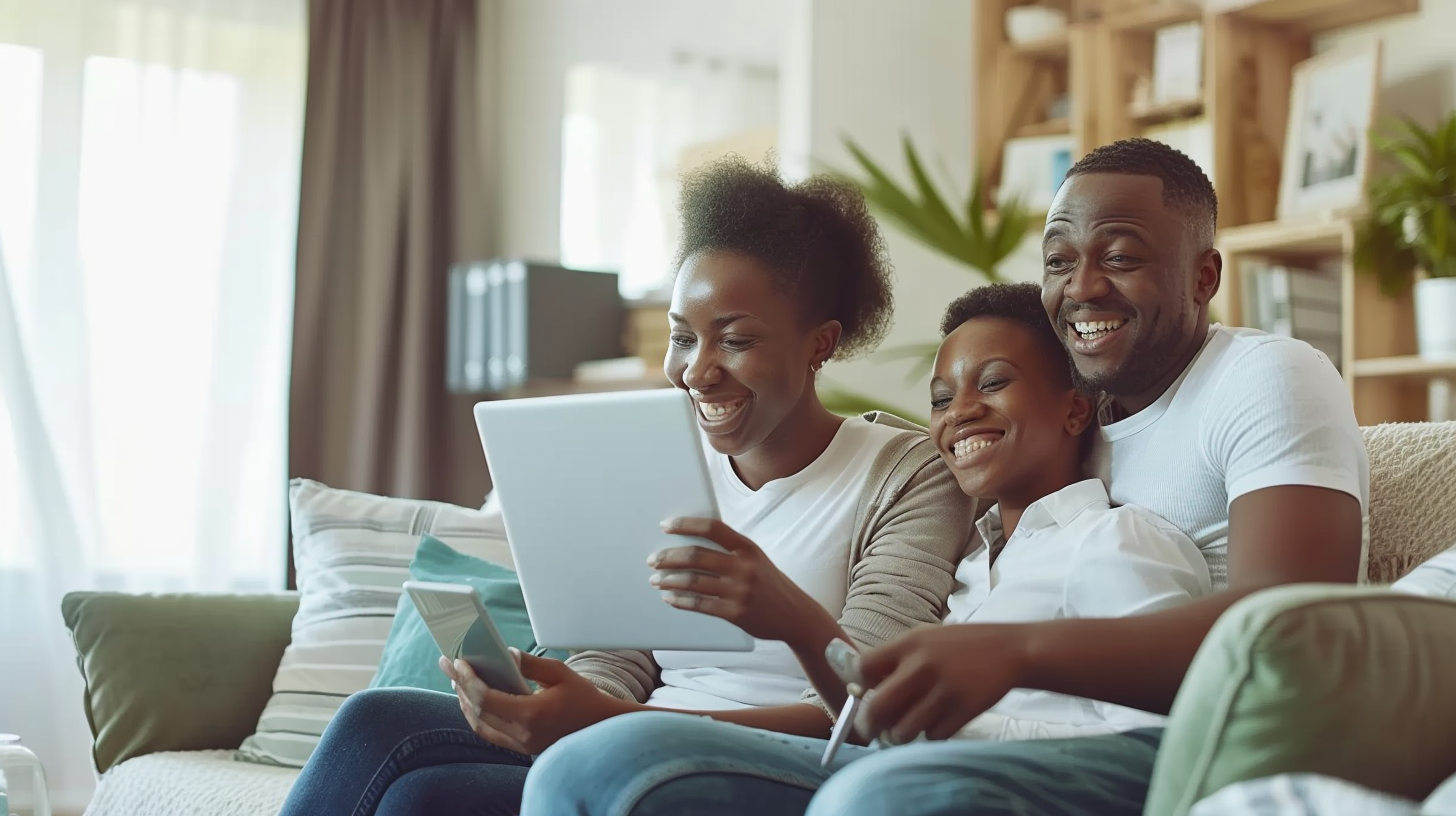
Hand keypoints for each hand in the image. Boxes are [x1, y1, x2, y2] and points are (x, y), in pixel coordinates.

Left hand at [440, 650, 635, 754]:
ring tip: (457, 679)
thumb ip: (529, 663)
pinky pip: (489, 733)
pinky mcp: (521, 748)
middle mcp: (522, 735)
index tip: (458, 662)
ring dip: (464, 701)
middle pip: (477, 711)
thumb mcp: (560, 673)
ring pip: (479, 725)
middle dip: (460, 685)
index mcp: (531, 715)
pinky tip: (471, 699)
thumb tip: (505, 654)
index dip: (468, 679)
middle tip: (448, 664)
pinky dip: (476, 715)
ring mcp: (520, 744)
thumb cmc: (584, 699)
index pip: (486, 699)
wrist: (602, 728)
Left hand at [651, 517, 827, 645]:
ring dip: (669, 580)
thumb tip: (690, 543)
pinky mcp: (736, 613)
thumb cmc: (769, 584)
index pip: (712, 528)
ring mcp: (740, 591)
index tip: (666, 526)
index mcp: (748, 548)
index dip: (686, 524)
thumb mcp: (756, 560)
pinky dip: (680, 600)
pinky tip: (669, 598)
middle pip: (696, 556)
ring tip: (656, 580)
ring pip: (693, 581)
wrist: (796, 616)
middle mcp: (744, 567)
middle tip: (653, 559)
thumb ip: (731, 551)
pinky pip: (699, 604)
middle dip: (669, 556)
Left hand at [857, 624, 1026, 743]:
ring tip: (905, 729)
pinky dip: (930, 735)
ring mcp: (943, 691)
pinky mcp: (963, 711)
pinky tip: (936, 724)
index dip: (858, 685)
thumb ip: (897, 658)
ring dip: (900, 735)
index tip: (862, 695)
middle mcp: (922, 667)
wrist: (1011, 650)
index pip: (864, 668)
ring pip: (903, 730)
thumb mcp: (926, 638)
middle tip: (871, 731)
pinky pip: (932, 736)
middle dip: (868, 725)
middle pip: (877, 708)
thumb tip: (861, 687)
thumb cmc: (962, 645)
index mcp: (909, 644)